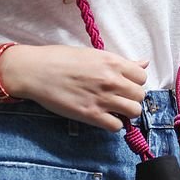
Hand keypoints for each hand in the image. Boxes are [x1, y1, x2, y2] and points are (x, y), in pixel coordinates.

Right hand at [3, 44, 148, 130]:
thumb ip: (119, 62)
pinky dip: (113, 124)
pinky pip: (116, 126)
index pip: (142, 76)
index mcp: (112, 62)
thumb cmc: (59, 59)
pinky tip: (103, 117)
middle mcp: (111, 80)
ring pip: (133, 111)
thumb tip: (143, 63)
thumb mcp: (92, 54)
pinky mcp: (90, 114)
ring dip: (126, 112)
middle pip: (140, 95)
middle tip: (118, 98)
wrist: (35, 71)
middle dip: (131, 98)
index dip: (135, 82)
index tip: (125, 84)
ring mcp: (102, 98)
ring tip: (113, 109)